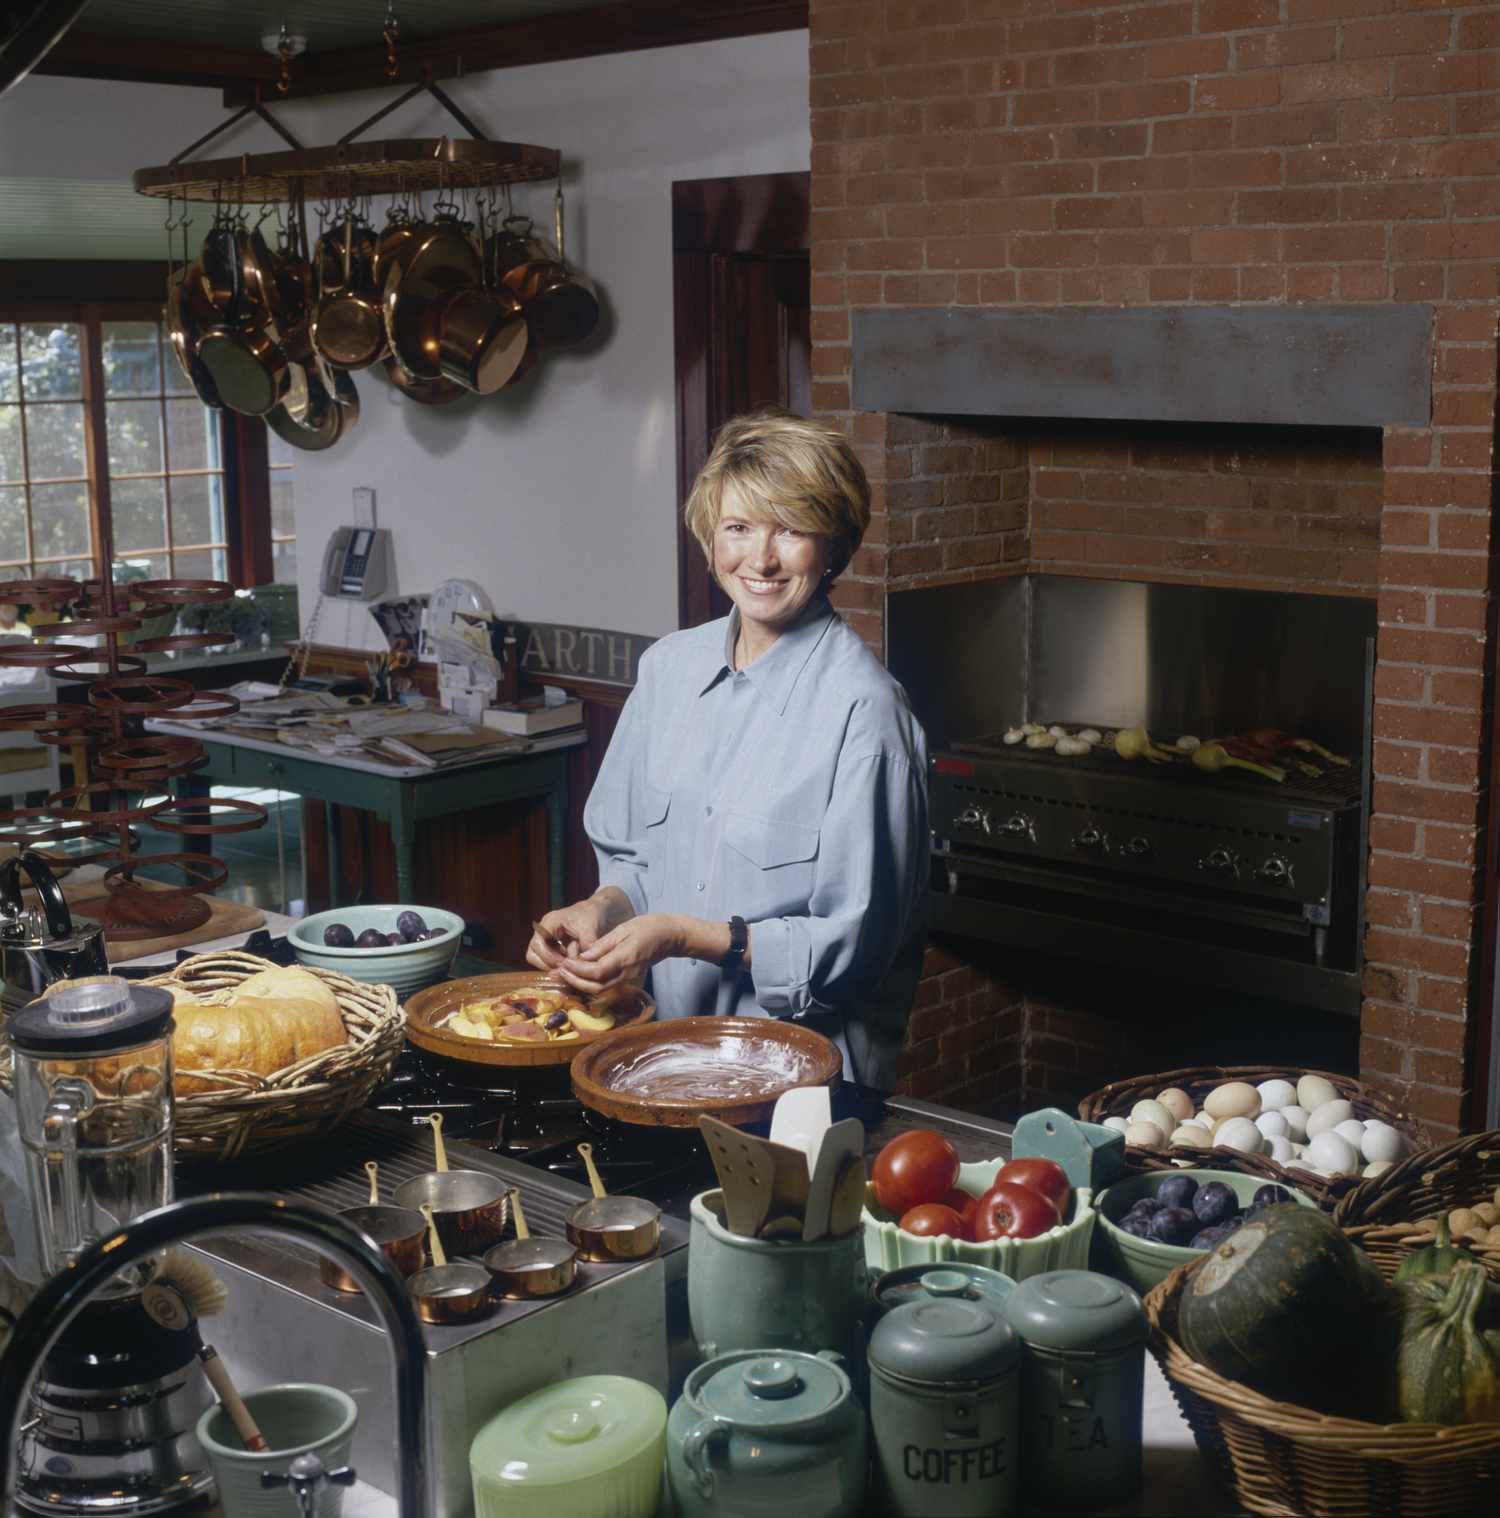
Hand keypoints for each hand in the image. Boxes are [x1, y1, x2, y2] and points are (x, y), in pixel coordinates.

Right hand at [525, 889, 634, 974]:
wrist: (594, 911)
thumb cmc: (591, 916)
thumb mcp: (590, 928)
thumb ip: (586, 946)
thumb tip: (581, 963)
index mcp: (549, 922)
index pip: (537, 944)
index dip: (549, 958)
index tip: (565, 963)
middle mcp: (542, 931)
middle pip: (532, 954)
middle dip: (549, 964)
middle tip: (566, 968)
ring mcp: (544, 939)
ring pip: (537, 959)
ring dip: (552, 966)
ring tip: (569, 966)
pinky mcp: (550, 946)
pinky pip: (546, 961)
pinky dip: (556, 965)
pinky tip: (570, 964)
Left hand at [550, 913, 684, 994]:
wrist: (670, 936)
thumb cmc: (648, 927)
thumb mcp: (623, 929)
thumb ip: (602, 945)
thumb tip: (583, 956)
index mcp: (624, 958)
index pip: (596, 971)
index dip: (577, 970)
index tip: (564, 962)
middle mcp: (626, 973)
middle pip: (595, 986)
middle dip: (575, 980)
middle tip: (559, 971)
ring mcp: (628, 978)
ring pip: (600, 988)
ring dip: (581, 983)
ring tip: (565, 973)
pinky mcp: (628, 978)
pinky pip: (606, 984)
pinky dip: (591, 982)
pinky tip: (581, 973)